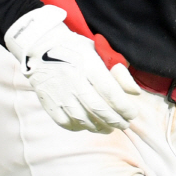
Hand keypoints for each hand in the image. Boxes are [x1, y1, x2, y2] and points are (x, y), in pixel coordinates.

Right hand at [4, 6, 141, 133]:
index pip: (110, 91)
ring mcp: (59, 93)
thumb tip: (135, 93)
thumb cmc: (76, 49)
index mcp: (89, 65)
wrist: (40, 48)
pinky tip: (89, 126)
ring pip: (82, 119)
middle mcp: (73, 80)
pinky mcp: (48, 103)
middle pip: (97, 108)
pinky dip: (79, 127)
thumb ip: (119, 72)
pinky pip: (65, 122)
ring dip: (99, 127)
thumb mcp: (100, 52)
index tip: (132, 114)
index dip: (123, 107)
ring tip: (110, 128)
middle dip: (115, 120)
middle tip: (124, 125)